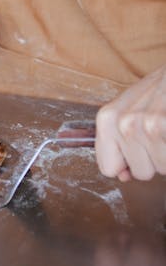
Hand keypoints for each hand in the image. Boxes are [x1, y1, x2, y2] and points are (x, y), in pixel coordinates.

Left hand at [95, 65, 165, 180]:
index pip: (107, 168)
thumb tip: (122, 175)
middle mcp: (124, 124)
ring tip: (165, 128)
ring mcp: (147, 127)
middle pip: (139, 172)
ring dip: (165, 153)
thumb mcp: (128, 110)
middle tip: (157, 131)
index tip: (136, 149)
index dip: (125, 163)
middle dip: (151, 158)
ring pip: (160, 169)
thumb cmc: (157, 90)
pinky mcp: (164, 127)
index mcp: (107, 119)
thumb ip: (118, 141)